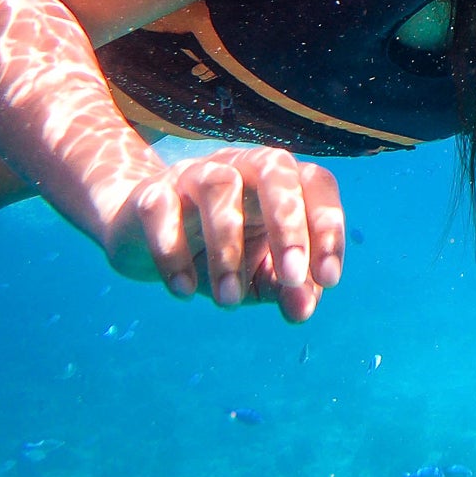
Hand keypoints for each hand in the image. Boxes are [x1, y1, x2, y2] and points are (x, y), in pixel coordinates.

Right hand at [105, 146, 345, 321]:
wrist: (147, 239)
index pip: (316, 183)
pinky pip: (161, 209)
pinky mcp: (152, 194)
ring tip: (229, 300)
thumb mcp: (262, 276)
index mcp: (280, 181)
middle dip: (288, 224)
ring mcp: (195, 174)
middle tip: (292, 278)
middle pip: (274, 168)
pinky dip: (172, 251)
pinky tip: (184, 290)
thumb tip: (301, 310)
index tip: (328, 279)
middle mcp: (242, 166)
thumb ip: (288, 289)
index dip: (328, 227)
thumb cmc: (225, 253)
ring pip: (219, 187)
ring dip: (228, 248)